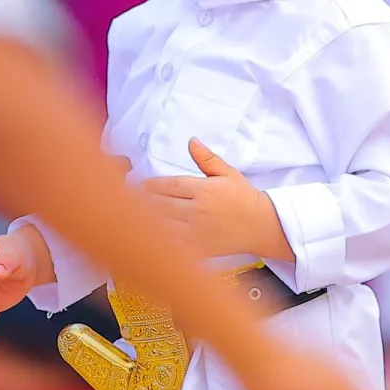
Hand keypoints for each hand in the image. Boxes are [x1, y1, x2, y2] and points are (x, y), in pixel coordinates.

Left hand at [142, 140, 290, 260]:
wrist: (263, 226)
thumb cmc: (244, 198)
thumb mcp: (228, 173)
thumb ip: (207, 158)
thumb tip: (191, 141)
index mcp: (203, 190)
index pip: (169, 186)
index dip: (150, 186)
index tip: (138, 186)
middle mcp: (197, 210)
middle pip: (161, 206)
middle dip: (142, 203)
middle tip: (126, 202)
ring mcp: (197, 231)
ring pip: (164, 226)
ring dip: (147, 222)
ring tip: (133, 219)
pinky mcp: (199, 248)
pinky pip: (174, 246)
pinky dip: (161, 242)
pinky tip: (150, 240)